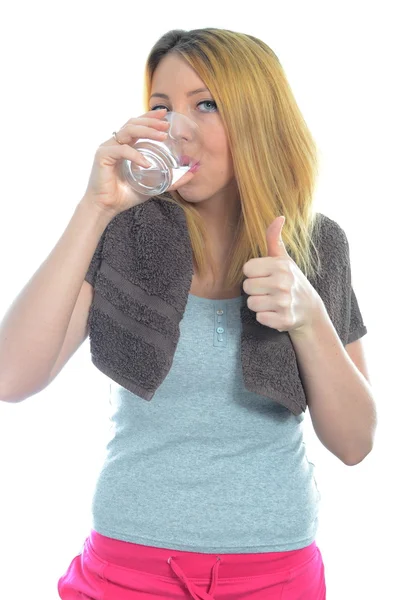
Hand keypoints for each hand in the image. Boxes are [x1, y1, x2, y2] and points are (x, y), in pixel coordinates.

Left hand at [242, 216, 322, 333]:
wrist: (310, 311)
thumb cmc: (292, 281)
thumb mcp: (284, 259)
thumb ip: (274, 239)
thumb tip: (279, 216)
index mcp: (281, 266)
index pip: (247, 268)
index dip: (254, 274)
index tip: (266, 276)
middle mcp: (283, 283)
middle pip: (247, 287)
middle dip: (255, 290)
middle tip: (270, 291)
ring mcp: (284, 302)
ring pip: (251, 303)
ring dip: (259, 305)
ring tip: (272, 302)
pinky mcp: (284, 320)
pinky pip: (259, 318)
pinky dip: (266, 318)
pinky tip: (276, 313)